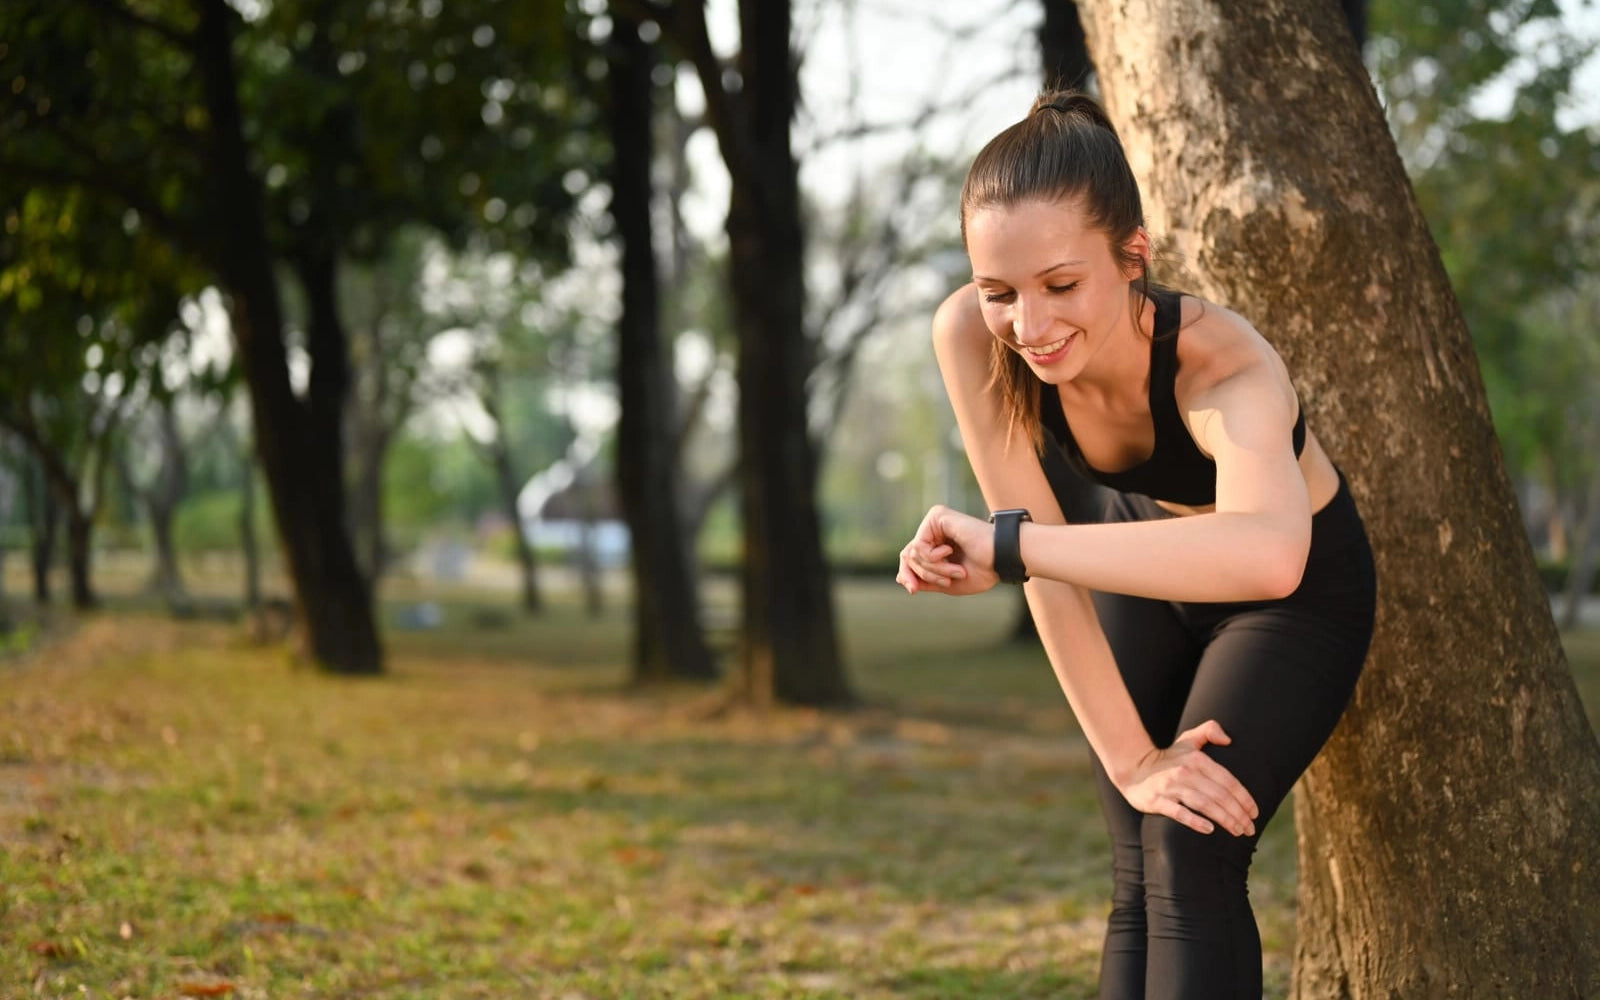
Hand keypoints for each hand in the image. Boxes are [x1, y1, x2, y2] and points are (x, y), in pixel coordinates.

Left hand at [895, 504, 996, 594]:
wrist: (1000, 559)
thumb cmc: (982, 570)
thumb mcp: (946, 582)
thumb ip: (924, 580)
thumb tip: (899, 578)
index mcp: (936, 542)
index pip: (909, 558)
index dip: (908, 575)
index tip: (913, 590)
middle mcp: (933, 529)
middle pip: (908, 556)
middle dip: (924, 574)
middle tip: (948, 581)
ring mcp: (934, 521)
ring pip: (914, 553)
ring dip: (935, 569)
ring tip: (957, 570)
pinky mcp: (937, 516)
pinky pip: (919, 545)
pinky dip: (933, 558)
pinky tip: (950, 553)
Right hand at [1118, 721, 1258, 836]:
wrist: (1133, 768)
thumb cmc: (1167, 758)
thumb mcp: (1187, 739)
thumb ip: (1209, 730)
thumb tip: (1229, 739)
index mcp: (1196, 759)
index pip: (1228, 781)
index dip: (1244, 798)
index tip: (1254, 812)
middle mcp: (1185, 772)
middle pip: (1219, 795)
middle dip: (1239, 814)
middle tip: (1250, 828)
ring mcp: (1170, 787)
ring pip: (1204, 805)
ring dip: (1225, 819)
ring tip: (1237, 831)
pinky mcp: (1157, 801)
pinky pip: (1179, 813)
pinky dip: (1195, 821)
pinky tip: (1209, 829)